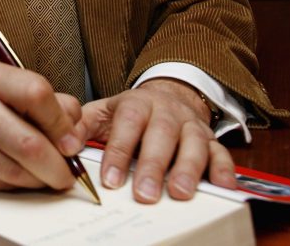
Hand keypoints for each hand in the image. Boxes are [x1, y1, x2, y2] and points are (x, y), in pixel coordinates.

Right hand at [0, 61, 85, 190]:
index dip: (62, 124)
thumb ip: (49, 103)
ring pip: (15, 171)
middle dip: (57, 166)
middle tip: (67, 174)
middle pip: (28, 143)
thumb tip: (74, 134)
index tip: (71, 143)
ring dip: (38, 180)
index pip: (37, 94)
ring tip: (44, 176)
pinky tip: (18, 177)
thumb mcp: (10, 89)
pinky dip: (15, 186)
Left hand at [80, 78, 236, 203]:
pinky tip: (221, 186)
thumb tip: (64, 145)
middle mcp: (167, 112)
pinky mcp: (211, 139)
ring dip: (188, 169)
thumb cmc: (131, 112)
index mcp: (138, 103)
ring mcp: (191, 126)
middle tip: (145, 194)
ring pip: (194, 144)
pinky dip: (224, 169)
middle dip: (154, 166)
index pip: (129, 123)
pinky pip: (221, 153)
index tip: (110, 179)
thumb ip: (81, 126)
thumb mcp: (103, 112)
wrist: (168, 96)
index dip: (119, 151)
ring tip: (180, 193)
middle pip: (162, 135)